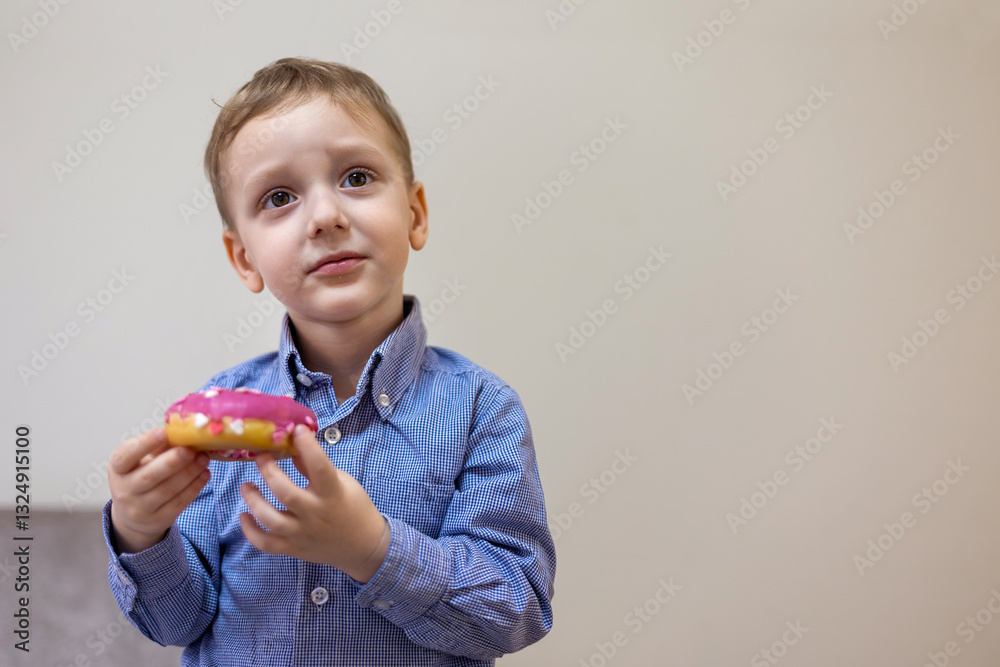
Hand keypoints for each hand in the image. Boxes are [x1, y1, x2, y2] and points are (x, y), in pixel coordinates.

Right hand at [109, 427, 210, 553]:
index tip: (164, 432)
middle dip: (172, 461)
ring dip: (189, 473)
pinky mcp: (158, 519)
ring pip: (168, 490)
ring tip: (204, 459)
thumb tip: (184, 430)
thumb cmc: (140, 476)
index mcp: (118, 468)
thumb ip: (158, 447)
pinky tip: (205, 474)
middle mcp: (124, 490)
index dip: (145, 443)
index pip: (126, 456)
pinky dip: (194, 487)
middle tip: (191, 449)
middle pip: (149, 476)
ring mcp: (140, 508)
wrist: (133, 515)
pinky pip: (179, 503)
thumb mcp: (139, 461)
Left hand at [239, 425, 390, 582]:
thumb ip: (314, 467)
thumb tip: (292, 446)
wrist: (363, 546)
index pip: (319, 467)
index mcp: (333, 494)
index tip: (297, 430)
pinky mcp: (294, 548)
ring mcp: (303, 533)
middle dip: (269, 471)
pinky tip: (244, 515)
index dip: (308, 446)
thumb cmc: (354, 507)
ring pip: (271, 520)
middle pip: (286, 493)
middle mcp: (316, 514)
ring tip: (246, 485)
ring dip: (253, 500)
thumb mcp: (342, 482)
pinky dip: (250, 532)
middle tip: (260, 456)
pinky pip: (266, 544)